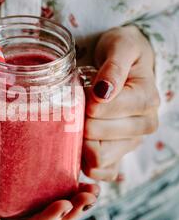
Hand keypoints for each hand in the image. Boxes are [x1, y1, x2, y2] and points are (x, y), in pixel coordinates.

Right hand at [0, 125, 98, 219]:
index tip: (65, 203)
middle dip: (70, 214)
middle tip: (89, 195)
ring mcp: (17, 205)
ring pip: (51, 212)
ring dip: (75, 205)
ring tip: (93, 190)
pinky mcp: (23, 189)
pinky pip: (48, 194)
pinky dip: (68, 189)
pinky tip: (82, 179)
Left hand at [83, 25, 159, 180]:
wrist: (128, 62)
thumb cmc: (123, 52)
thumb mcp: (121, 46)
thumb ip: (113, 67)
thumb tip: (103, 91)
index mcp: (146, 100)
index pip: (104, 111)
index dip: (83, 102)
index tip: (80, 90)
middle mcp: (144, 125)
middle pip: (97, 136)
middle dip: (78, 121)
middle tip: (74, 106)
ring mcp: (132, 143)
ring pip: (98, 158)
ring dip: (79, 141)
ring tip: (75, 122)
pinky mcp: (120, 156)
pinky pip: (101, 173)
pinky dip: (84, 161)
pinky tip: (77, 142)